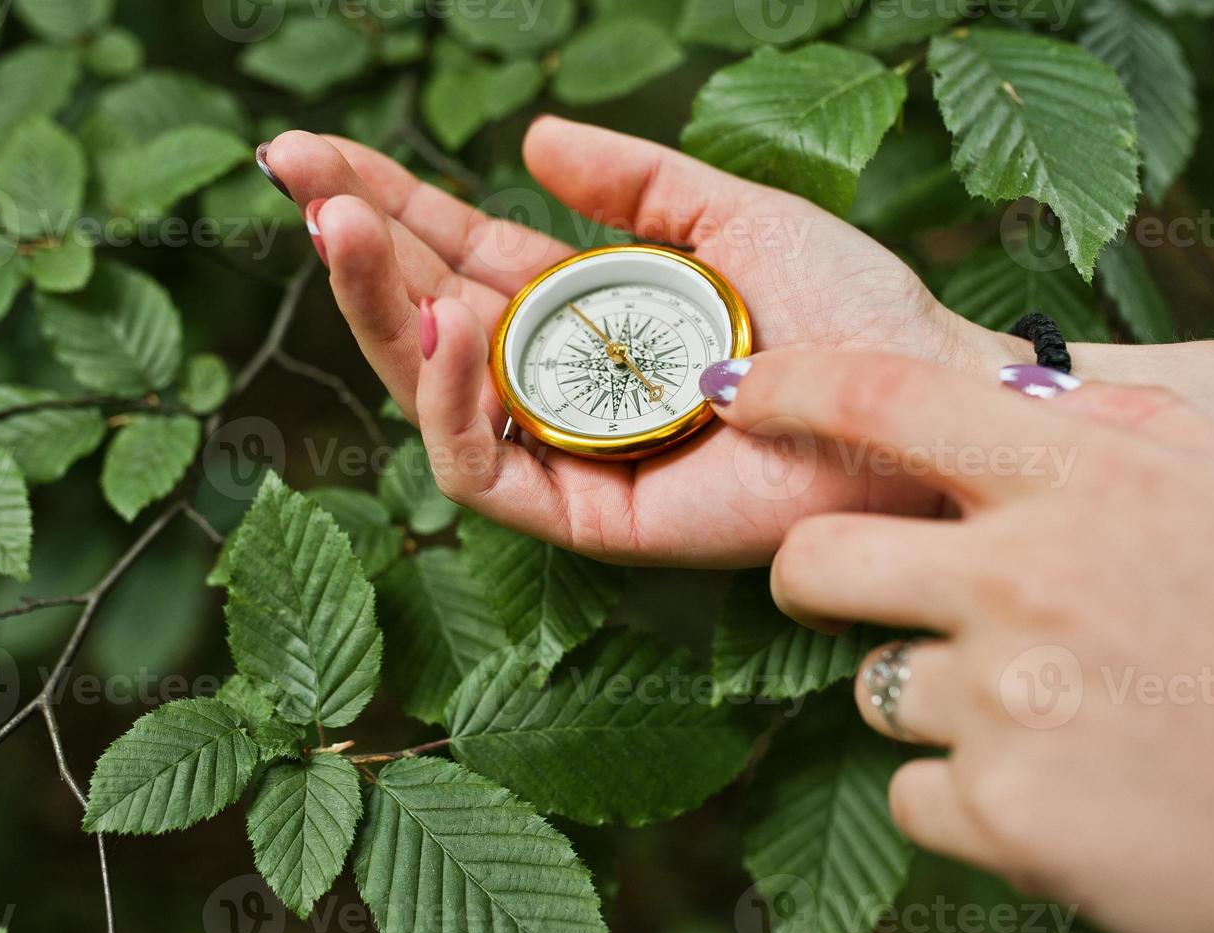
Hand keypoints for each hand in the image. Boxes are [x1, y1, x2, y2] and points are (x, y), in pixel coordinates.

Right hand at [262, 118, 1017, 564]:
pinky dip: (456, 399)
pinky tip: (449, 322)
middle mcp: (562, 382)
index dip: (385, 201)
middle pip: (425, 313)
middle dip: (356, 242)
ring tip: (345, 227)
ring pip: (432, 391)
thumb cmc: (848, 309)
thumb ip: (634, 184)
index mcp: (587, 311)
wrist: (917, 396)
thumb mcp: (730, 215)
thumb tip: (530, 138)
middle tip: (296, 172)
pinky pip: (487, 467)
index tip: (309, 153)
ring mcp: (568, 450)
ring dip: (379, 308)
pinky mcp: (587, 514)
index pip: (458, 253)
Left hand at [708, 351, 1213, 932]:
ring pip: (875, 689)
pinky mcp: (1002, 815)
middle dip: (808, 583)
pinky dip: (966, 797)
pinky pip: (913, 792)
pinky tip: (1068, 794)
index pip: (885, 398)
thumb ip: (1118, 435)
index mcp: (1089, 479)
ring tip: (1058, 717)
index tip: (735, 393)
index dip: (788, 388)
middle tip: (842, 597)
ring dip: (938, 702)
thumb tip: (1016, 396)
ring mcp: (1007, 701)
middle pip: (812, 563)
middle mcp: (1027, 578)